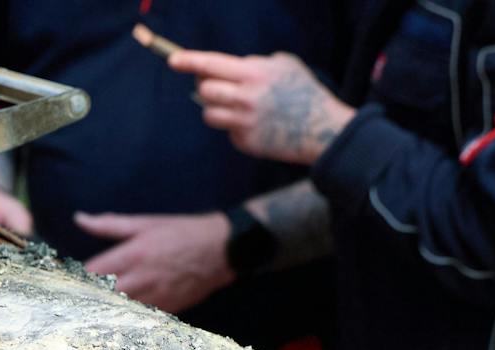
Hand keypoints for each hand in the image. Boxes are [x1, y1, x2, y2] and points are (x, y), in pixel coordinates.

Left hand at [76, 211, 231, 313]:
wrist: (221, 249)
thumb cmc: (181, 232)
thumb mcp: (145, 223)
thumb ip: (109, 224)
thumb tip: (79, 219)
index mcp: (133, 254)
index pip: (94, 272)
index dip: (77, 279)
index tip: (65, 282)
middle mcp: (142, 278)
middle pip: (105, 296)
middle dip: (89, 299)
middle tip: (71, 303)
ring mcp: (156, 296)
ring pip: (122, 311)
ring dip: (106, 311)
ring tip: (90, 313)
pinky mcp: (168, 308)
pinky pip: (142, 318)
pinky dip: (128, 318)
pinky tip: (117, 319)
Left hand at [170, 50, 354, 165]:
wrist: (321, 130)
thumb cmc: (304, 92)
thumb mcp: (284, 65)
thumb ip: (254, 63)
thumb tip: (225, 69)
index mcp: (254, 74)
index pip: (211, 64)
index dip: (188, 61)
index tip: (173, 60)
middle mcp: (245, 98)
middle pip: (204, 90)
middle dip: (207, 87)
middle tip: (217, 86)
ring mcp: (244, 123)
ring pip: (208, 114)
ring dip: (218, 109)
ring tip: (238, 107)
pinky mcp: (245, 143)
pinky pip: (227, 131)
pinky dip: (236, 126)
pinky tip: (257, 125)